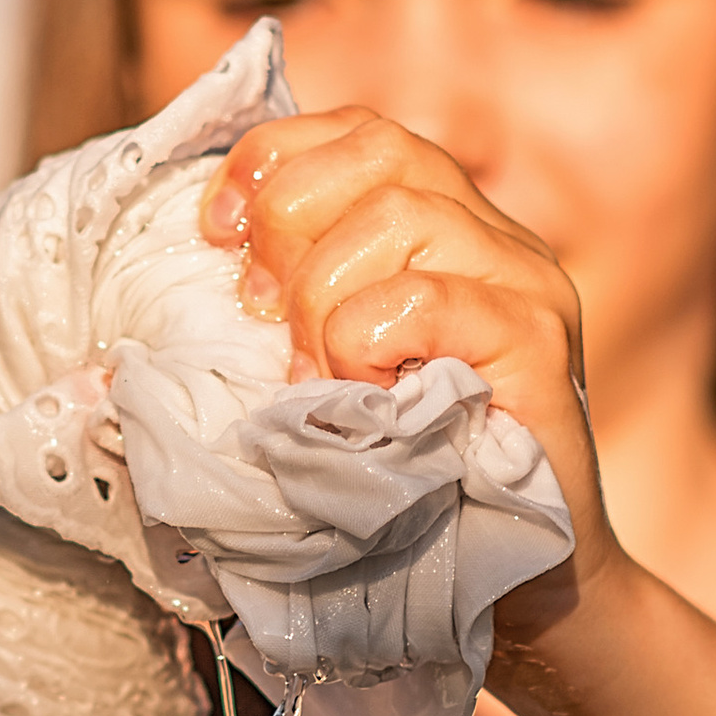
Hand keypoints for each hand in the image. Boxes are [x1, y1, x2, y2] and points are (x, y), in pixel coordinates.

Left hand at [202, 109, 615, 615]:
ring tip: (318, 376)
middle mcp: (498, 237)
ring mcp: (527, 285)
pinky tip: (362, 393)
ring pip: (400, 214)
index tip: (217, 232)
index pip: (359, 132)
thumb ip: (286, 312)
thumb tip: (176, 285)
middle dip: (290, 227)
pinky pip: (431, 297)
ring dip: (324, 298)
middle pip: (379, 152)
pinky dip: (368, 339)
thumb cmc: (410, 483)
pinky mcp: (539, 343)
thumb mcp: (329, 377)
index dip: (274, 161)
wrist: (518, 583)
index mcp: (448, 227)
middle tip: (264, 320)